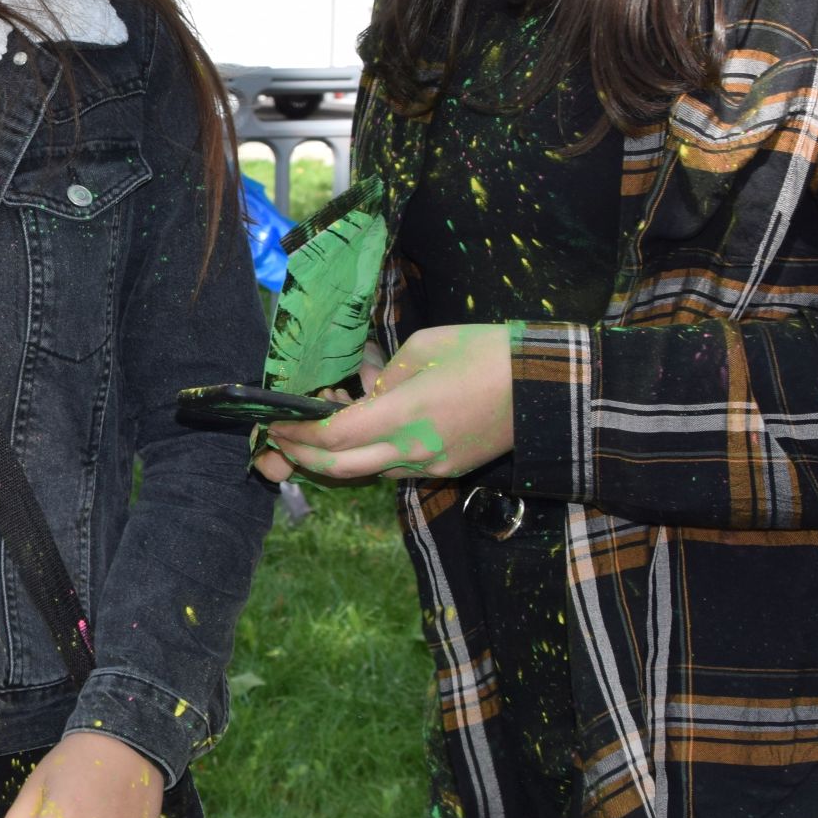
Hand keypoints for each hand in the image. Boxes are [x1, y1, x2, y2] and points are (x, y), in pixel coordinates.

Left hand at [257, 323, 514, 484]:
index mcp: (403, 416)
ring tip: (320, 427)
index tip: (272, 422)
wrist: (546, 386)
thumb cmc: (485, 352)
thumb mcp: (423, 347)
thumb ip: (384, 373)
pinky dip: (369, 454)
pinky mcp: (447, 470)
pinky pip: (395, 467)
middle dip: (302, 454)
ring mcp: (431, 466)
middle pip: (340, 466)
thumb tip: (364, 388)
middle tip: (279, 438)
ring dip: (336, 455)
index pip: (333, 435)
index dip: (297, 432)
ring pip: (367, 470)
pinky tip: (364, 429)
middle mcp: (412, 451)